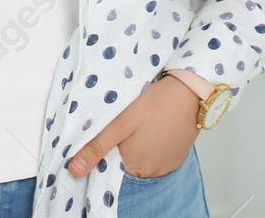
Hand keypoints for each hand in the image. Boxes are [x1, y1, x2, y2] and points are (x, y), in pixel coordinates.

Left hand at [65, 73, 199, 178]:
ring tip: (140, 122)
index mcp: (134, 167)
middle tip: (124, 122)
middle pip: (125, 162)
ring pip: (140, 158)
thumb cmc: (154, 104)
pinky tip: (153, 126)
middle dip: (120, 145)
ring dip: (136, 145)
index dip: (103, 149)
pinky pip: (156, 156)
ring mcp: (166, 166)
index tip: (106, 130)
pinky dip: (152, 144)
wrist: (189, 92)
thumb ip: (96, 147)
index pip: (109, 165)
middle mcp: (151, 172)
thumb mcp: (119, 123)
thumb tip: (74, 170)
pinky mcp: (176, 158)